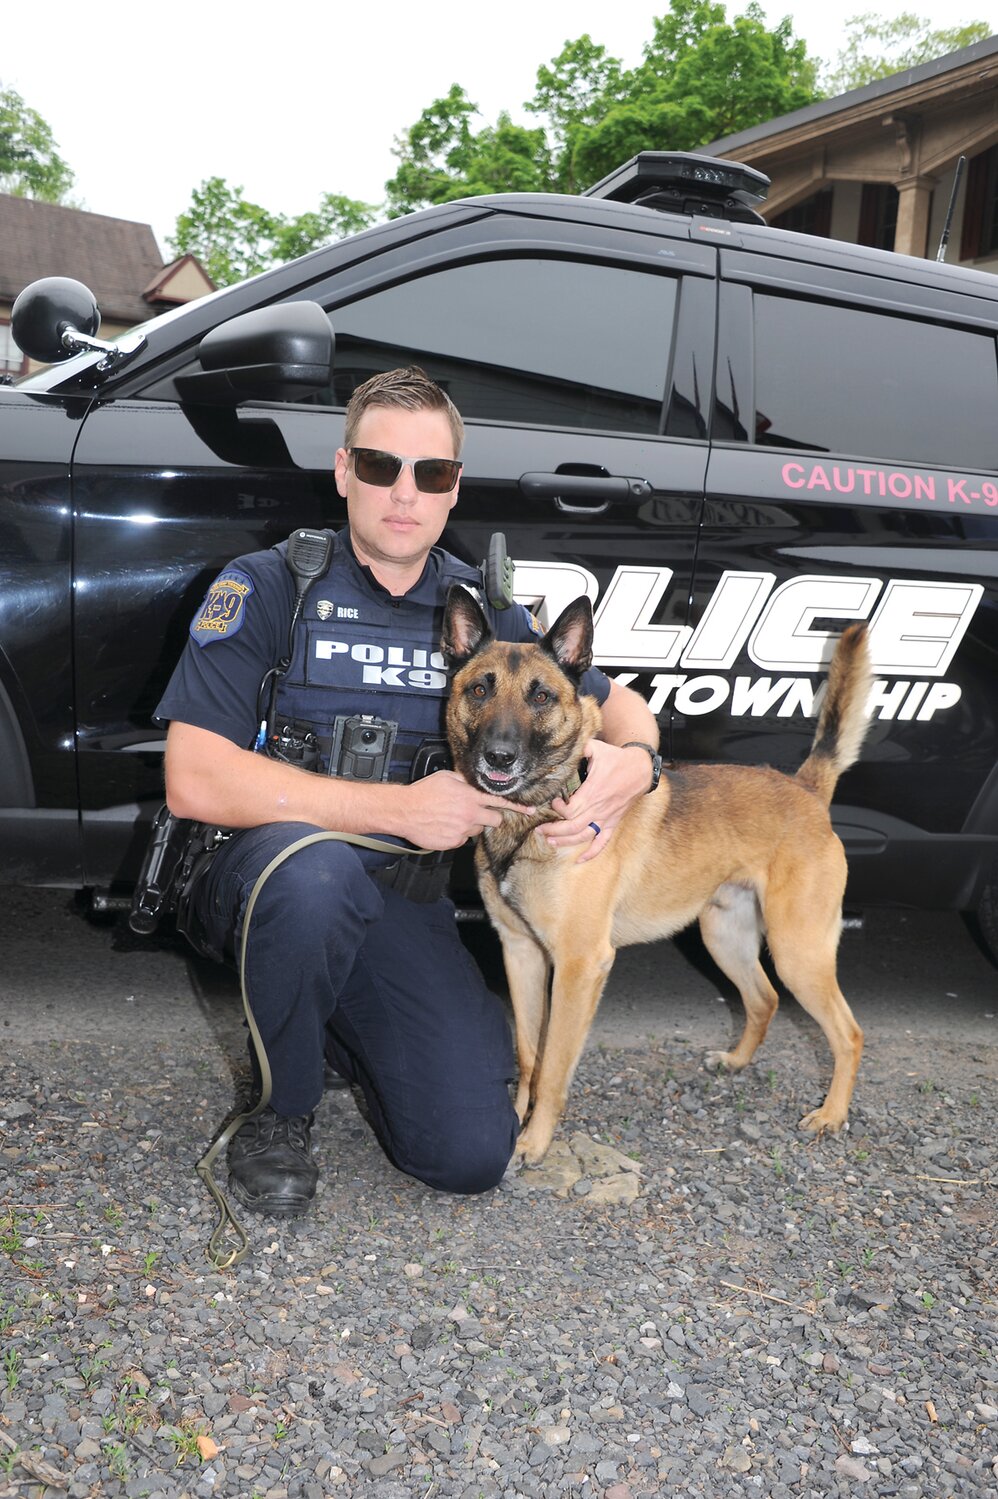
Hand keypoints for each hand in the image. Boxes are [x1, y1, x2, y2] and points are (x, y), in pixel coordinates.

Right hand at [403, 770, 531, 850]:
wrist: (404, 811)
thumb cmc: (423, 793)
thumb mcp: (446, 778)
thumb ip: (465, 781)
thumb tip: (473, 781)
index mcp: (470, 797)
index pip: (501, 802)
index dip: (517, 807)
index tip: (530, 810)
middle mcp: (470, 814)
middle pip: (495, 820)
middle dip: (491, 817)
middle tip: (478, 813)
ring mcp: (462, 830)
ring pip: (478, 830)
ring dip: (472, 825)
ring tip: (454, 818)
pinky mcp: (453, 842)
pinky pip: (463, 840)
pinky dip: (457, 834)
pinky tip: (445, 826)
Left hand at [538, 740, 651, 862]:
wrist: (640, 769)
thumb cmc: (617, 759)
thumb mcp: (596, 748)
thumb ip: (580, 748)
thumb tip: (564, 746)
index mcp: (592, 792)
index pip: (570, 810)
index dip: (558, 810)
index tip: (552, 802)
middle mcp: (598, 809)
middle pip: (572, 828)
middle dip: (553, 830)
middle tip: (539, 830)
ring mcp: (606, 818)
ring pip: (583, 837)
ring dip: (565, 842)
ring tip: (550, 841)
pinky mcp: (613, 822)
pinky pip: (603, 842)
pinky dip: (591, 853)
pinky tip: (580, 860)